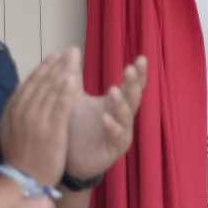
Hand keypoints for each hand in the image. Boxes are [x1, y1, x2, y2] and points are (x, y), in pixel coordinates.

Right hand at [0, 50, 75, 185]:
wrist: (21, 180)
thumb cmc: (19, 157)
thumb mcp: (9, 129)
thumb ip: (15, 109)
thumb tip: (20, 89)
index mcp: (13, 110)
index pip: (30, 83)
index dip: (44, 68)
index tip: (55, 56)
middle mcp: (22, 112)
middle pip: (41, 82)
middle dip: (56, 64)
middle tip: (69, 51)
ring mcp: (36, 121)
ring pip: (51, 90)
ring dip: (63, 71)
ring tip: (74, 57)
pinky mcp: (50, 131)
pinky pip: (59, 106)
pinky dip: (65, 91)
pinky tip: (73, 78)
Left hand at [64, 54, 147, 179]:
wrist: (66, 157)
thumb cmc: (73, 126)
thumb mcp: (72, 97)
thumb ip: (74, 76)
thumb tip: (71, 49)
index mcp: (116, 103)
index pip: (131, 85)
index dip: (138, 73)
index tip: (141, 58)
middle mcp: (123, 116)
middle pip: (133, 97)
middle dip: (133, 83)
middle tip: (130, 68)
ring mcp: (122, 132)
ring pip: (127, 116)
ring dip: (121, 103)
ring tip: (113, 89)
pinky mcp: (115, 149)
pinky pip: (118, 136)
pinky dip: (112, 126)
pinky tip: (105, 117)